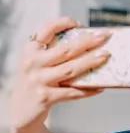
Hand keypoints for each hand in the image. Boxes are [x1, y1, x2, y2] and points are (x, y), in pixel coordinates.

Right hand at [9, 17, 110, 132]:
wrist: (20, 109)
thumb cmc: (35, 82)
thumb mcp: (37, 63)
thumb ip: (52, 53)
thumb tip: (86, 45)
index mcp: (30, 50)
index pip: (46, 30)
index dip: (63, 23)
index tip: (80, 24)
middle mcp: (33, 63)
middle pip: (65, 50)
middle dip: (87, 42)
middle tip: (104, 36)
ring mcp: (39, 80)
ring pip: (70, 69)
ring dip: (90, 62)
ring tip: (106, 56)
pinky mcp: (46, 97)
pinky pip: (72, 93)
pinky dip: (88, 90)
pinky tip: (100, 87)